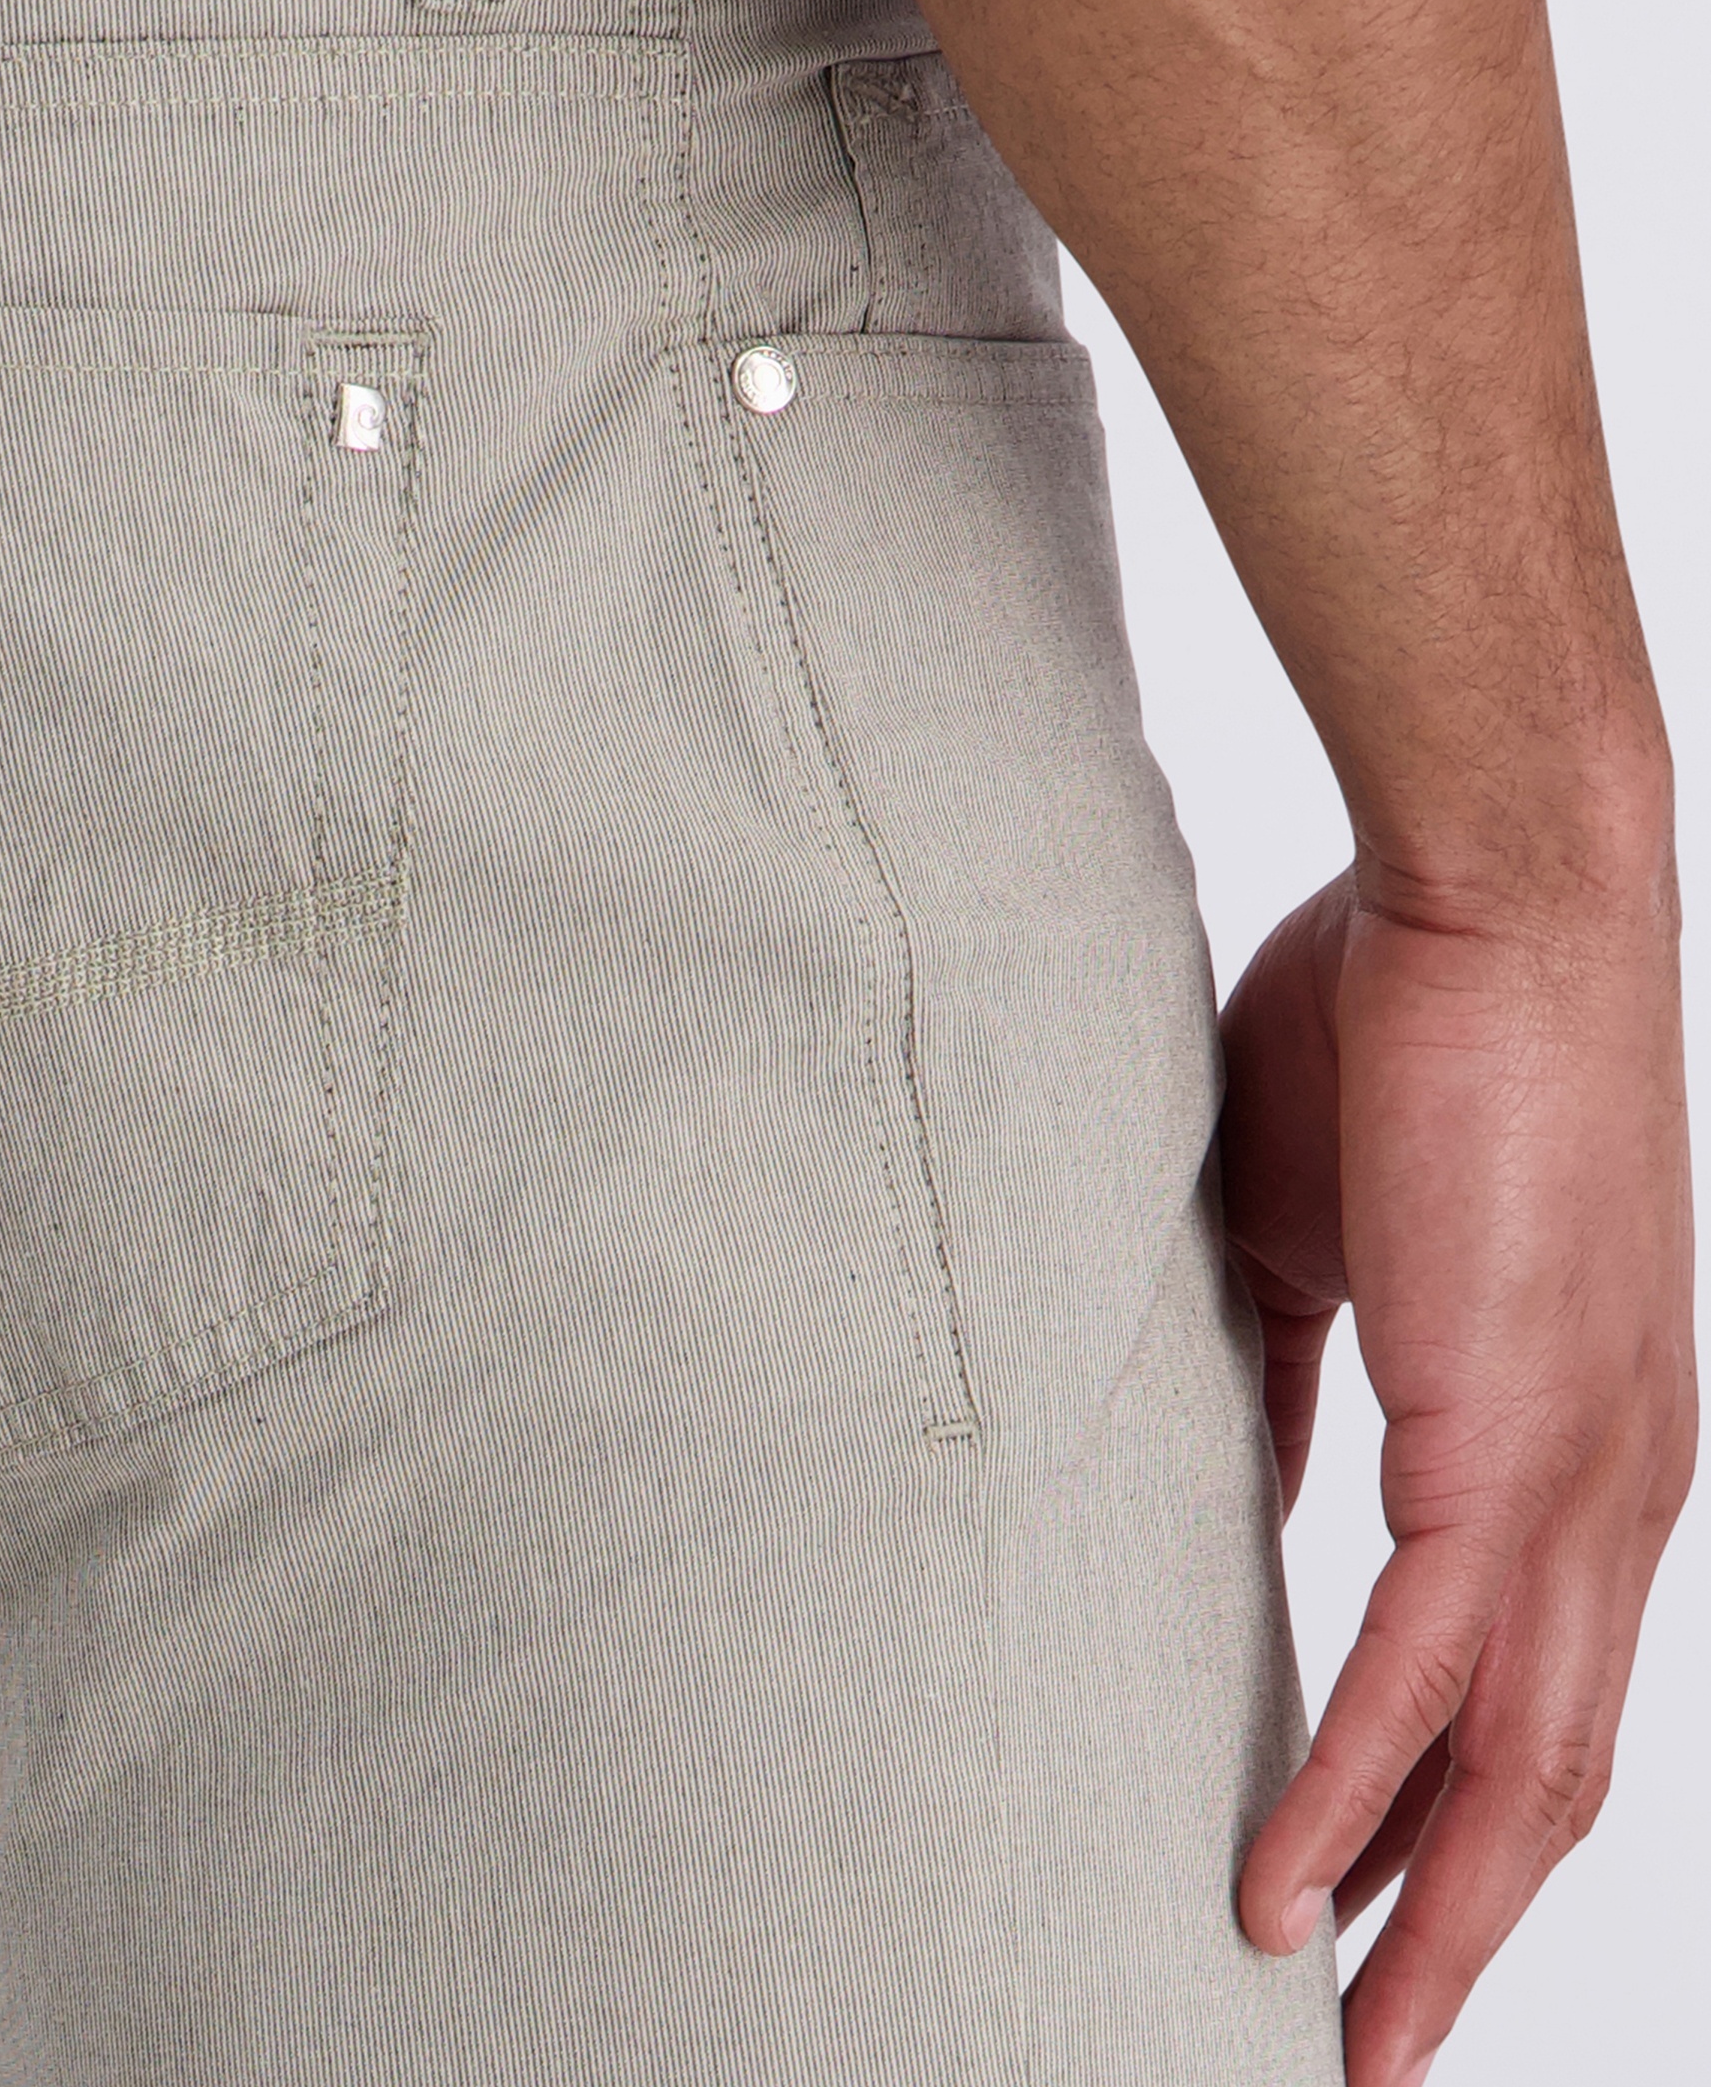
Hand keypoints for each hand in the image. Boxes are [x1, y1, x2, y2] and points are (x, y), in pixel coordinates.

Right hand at [1219, 860, 1694, 2086]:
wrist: (1498, 893)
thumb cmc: (1397, 1027)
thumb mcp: (1325, 1241)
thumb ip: (1303, 1385)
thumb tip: (1250, 1492)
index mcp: (1581, 1435)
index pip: (1533, 1674)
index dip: (1461, 1809)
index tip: (1374, 1897)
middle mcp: (1615, 1487)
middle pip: (1555, 1775)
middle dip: (1464, 1928)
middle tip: (1376, 2049)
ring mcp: (1579, 1476)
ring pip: (1520, 1766)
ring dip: (1429, 1919)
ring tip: (1345, 2037)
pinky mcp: (1503, 1443)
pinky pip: (1427, 1675)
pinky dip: (1355, 1798)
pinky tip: (1282, 1890)